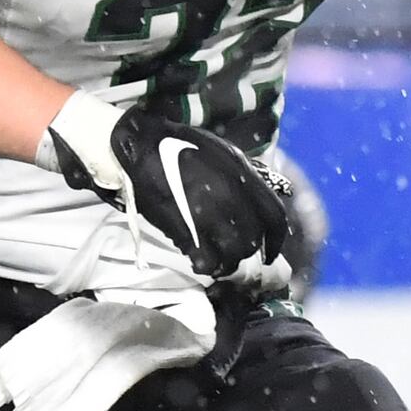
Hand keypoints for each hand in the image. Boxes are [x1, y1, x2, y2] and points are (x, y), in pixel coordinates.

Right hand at [40, 89, 291, 281]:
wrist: (136, 146)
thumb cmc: (175, 145)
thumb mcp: (220, 152)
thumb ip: (240, 177)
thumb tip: (251, 203)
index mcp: (242, 174)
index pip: (274, 217)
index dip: (275, 241)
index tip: (269, 252)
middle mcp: (231, 195)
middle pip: (252, 240)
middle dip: (244, 251)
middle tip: (232, 252)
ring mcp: (207, 213)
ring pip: (232, 254)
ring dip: (226, 261)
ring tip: (215, 258)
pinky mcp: (183, 228)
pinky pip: (206, 259)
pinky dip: (206, 264)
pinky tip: (198, 259)